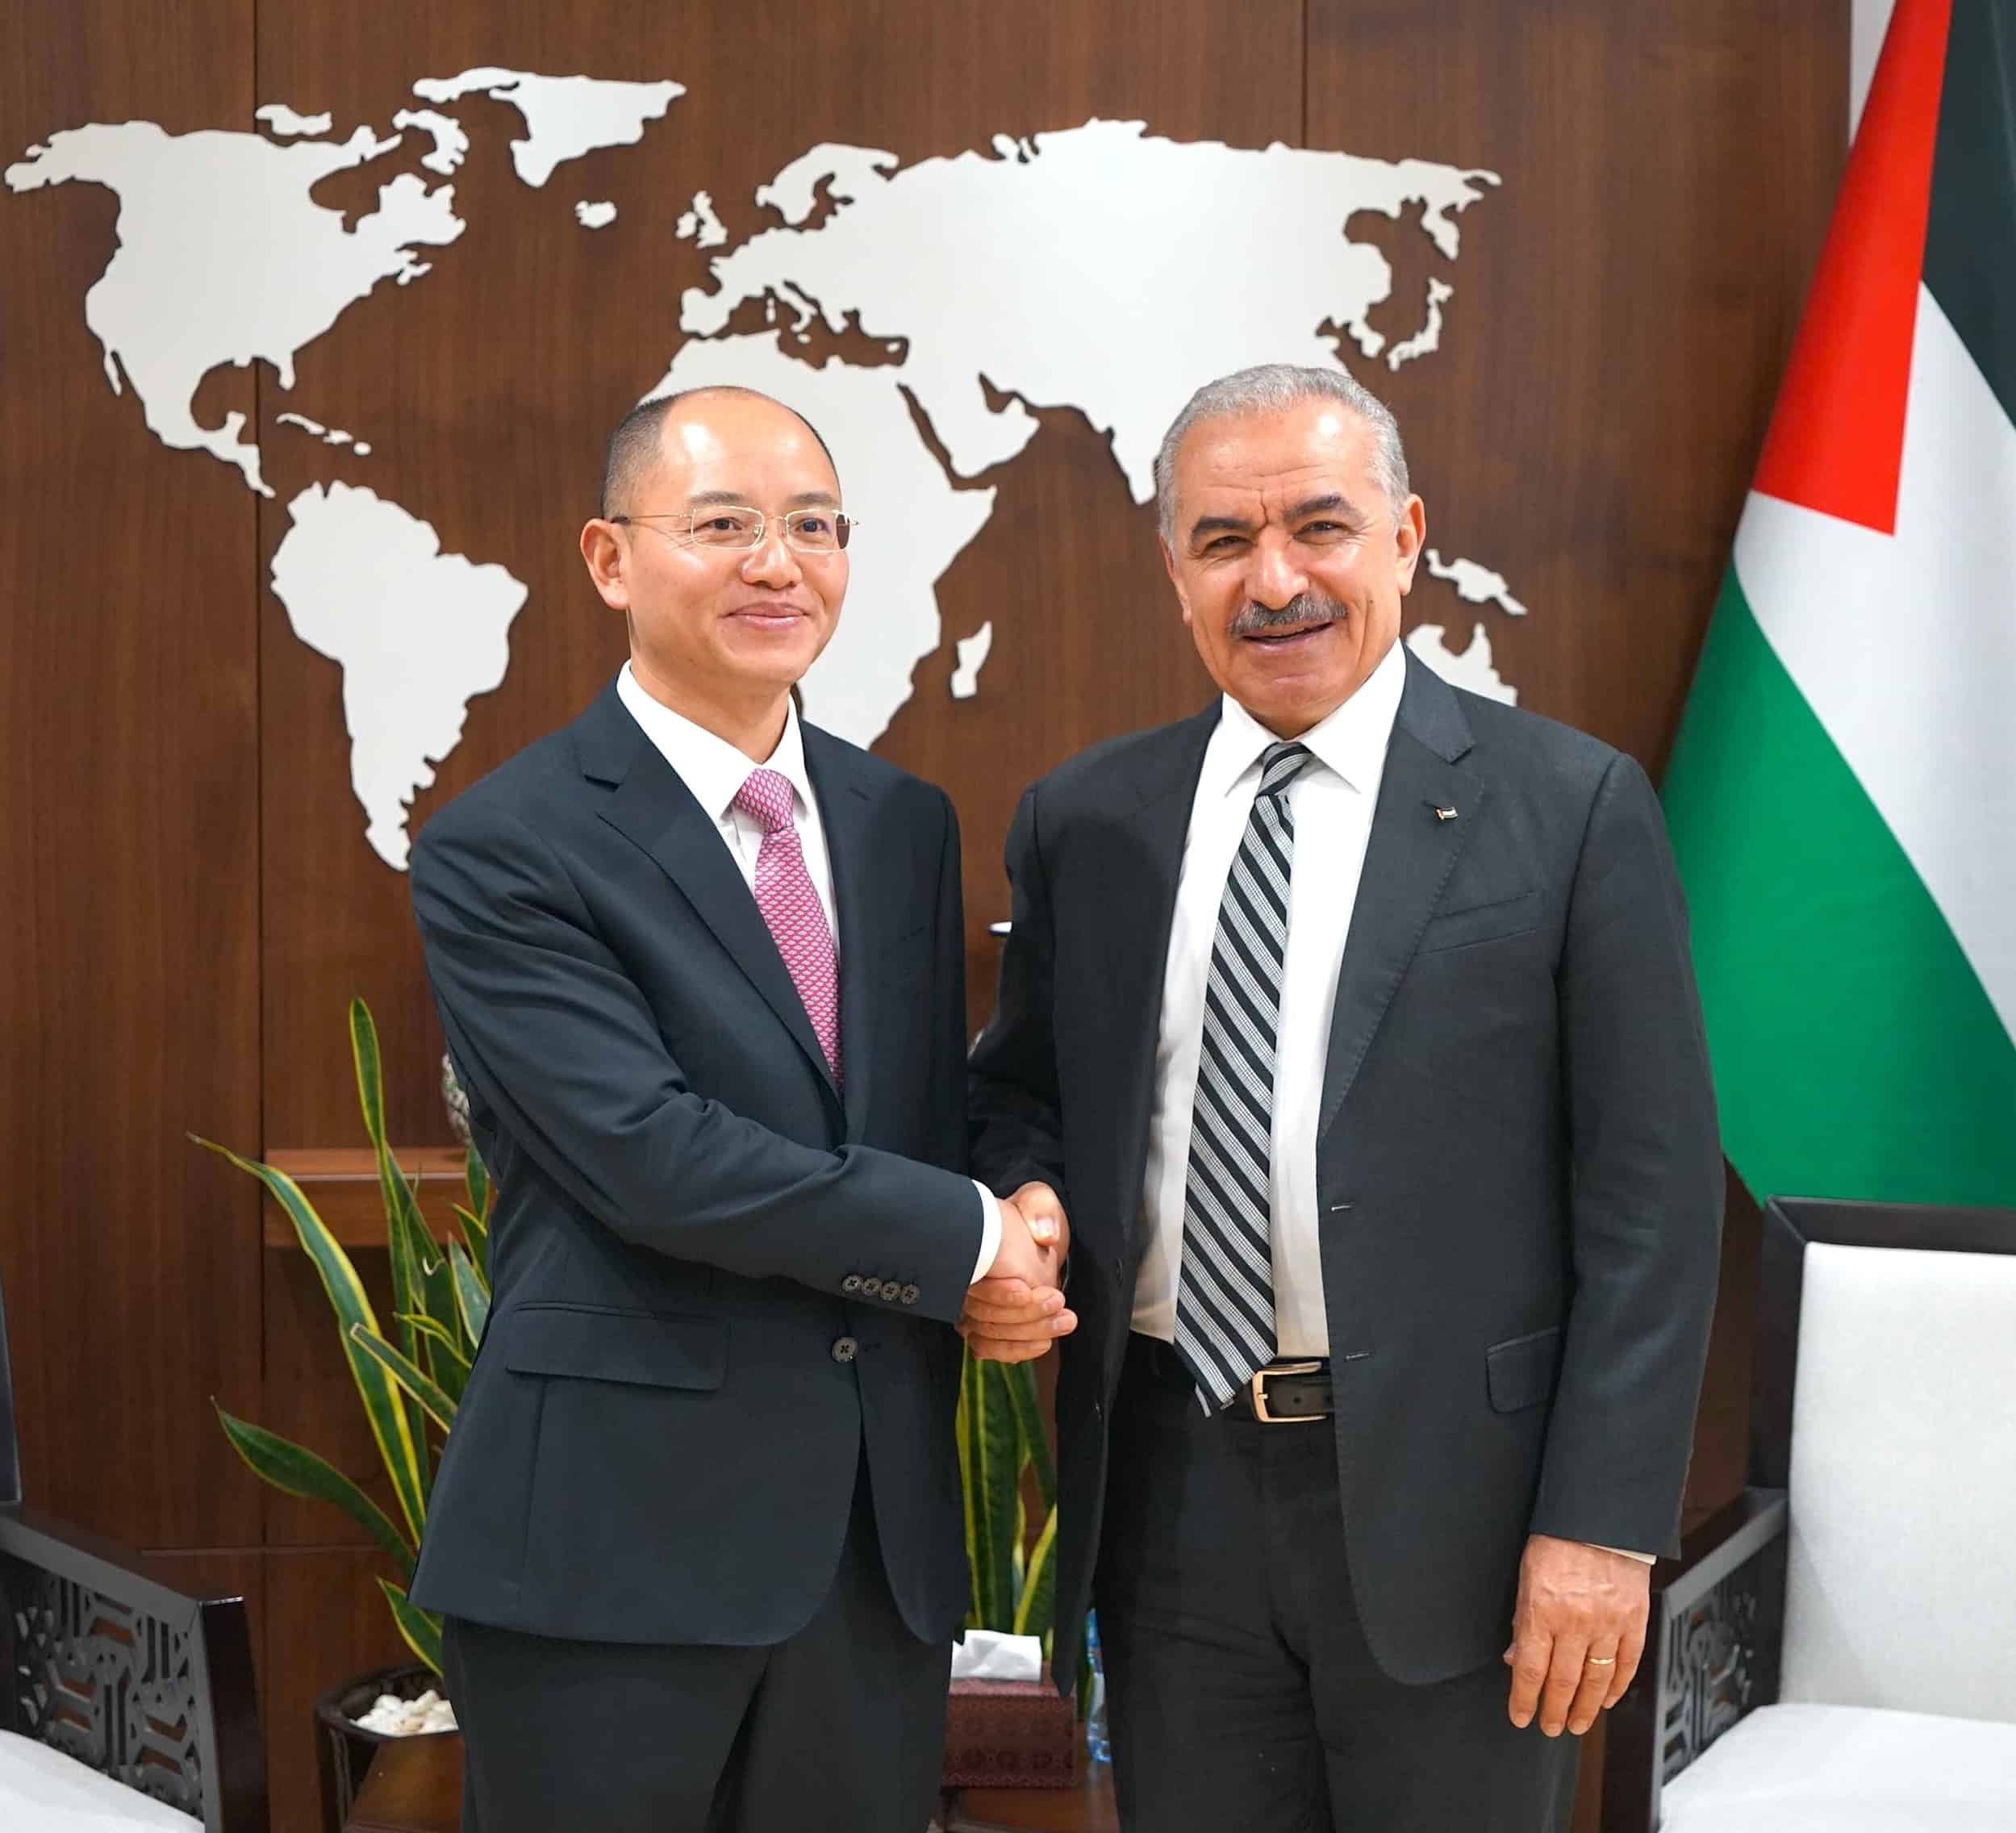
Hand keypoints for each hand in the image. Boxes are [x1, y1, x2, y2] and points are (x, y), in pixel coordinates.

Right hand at [959, 1183, 1075, 1362]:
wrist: (1033, 1236)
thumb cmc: (1032, 1216)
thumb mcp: (1038, 1200)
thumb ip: (1040, 1209)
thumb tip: (1044, 1235)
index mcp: (969, 1250)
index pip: (975, 1284)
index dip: (1002, 1294)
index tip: (1037, 1289)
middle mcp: (962, 1283)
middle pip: (984, 1314)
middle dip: (1026, 1315)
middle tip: (1059, 1302)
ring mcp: (970, 1307)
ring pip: (988, 1334)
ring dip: (1028, 1333)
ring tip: (1063, 1320)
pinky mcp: (982, 1326)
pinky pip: (989, 1348)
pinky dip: (1016, 1351)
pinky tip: (1043, 1343)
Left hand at [1502, 1535, 1649, 1735]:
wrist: (1601, 1518)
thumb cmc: (1557, 1542)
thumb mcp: (1525, 1577)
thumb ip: (1522, 1621)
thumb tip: (1514, 1658)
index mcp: (1542, 1610)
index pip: (1530, 1669)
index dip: (1523, 1699)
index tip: (1520, 1717)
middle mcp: (1575, 1622)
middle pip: (1563, 1682)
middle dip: (1554, 1711)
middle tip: (1550, 1727)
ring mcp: (1608, 1624)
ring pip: (1596, 1680)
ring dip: (1585, 1708)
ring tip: (1576, 1723)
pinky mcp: (1634, 1621)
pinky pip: (1627, 1664)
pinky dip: (1616, 1687)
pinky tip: (1606, 1699)